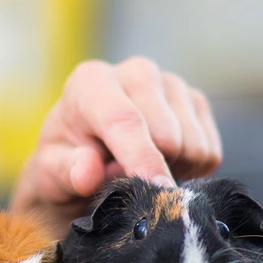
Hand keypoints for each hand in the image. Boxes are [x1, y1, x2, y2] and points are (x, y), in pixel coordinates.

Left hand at [10, 56, 221, 235]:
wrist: (88, 158)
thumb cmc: (66, 165)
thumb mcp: (51, 176)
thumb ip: (65, 172)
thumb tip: (88, 170)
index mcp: (91, 81)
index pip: (124, 119)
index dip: (142, 158)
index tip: (157, 191)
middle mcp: (136, 72)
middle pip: (167, 136)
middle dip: (152, 171)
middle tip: (126, 183)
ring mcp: (171, 83)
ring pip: (193, 145)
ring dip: (173, 172)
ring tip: (142, 173)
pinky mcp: (196, 101)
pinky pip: (210, 150)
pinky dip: (192, 170)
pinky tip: (165, 167)